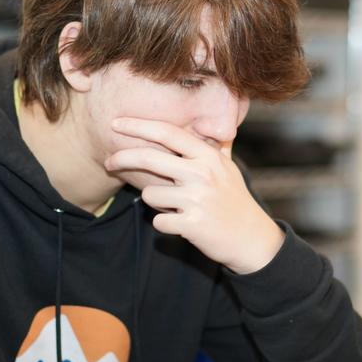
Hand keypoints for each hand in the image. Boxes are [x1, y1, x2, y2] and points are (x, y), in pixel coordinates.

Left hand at [105, 118, 283, 274]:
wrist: (252, 239)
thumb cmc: (235, 200)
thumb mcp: (228, 168)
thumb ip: (215, 145)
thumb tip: (210, 122)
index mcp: (208, 156)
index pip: (168, 132)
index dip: (139, 125)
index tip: (117, 123)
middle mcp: (202, 173)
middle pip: (148, 158)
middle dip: (122, 158)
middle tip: (109, 162)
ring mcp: (197, 199)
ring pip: (150, 193)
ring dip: (156, 202)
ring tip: (177, 206)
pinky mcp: (191, 224)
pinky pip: (158, 221)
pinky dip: (165, 224)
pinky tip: (182, 223)